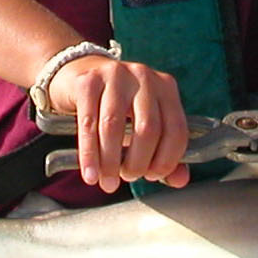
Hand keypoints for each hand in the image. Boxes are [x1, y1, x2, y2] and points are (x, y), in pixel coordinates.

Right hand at [46, 55, 190, 192]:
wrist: (78, 74)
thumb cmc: (116, 106)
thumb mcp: (142, 124)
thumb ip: (163, 153)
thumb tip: (180, 180)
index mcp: (166, 88)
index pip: (176, 129)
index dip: (167, 160)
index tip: (153, 177)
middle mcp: (144, 77)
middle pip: (148, 128)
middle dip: (138, 162)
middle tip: (129, 177)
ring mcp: (115, 75)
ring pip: (114, 126)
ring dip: (111, 162)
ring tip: (108, 182)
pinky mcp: (88, 81)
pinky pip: (89, 124)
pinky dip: (89, 154)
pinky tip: (90, 174)